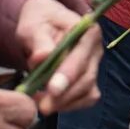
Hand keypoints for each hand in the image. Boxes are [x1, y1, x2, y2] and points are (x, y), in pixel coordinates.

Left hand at [15, 0, 101, 114]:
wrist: (44, 25)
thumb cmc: (40, 22)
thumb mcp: (33, 26)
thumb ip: (39, 41)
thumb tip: (41, 57)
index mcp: (88, 31)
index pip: (82, 55)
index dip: (68, 74)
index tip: (52, 89)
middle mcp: (96, 49)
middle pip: (87, 77)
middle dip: (65, 95)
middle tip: (42, 106)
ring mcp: (94, 66)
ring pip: (88, 91)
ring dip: (66, 103)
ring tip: (41, 105)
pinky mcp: (88, 80)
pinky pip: (86, 99)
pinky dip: (70, 106)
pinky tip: (51, 105)